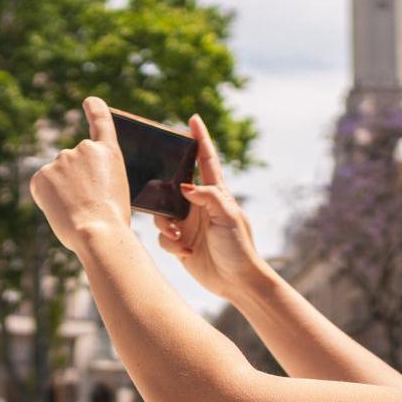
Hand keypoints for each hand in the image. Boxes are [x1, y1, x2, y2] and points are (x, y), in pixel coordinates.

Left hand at [29, 98, 134, 251]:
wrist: (99, 232)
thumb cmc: (111, 220)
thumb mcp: (114, 190)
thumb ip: (96, 177)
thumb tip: (72, 185)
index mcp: (109, 152)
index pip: (101, 121)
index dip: (95, 109)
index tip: (89, 101)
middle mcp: (84, 148)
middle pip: (73, 164)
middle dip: (74, 182)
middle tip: (86, 204)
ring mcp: (61, 159)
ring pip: (56, 177)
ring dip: (62, 191)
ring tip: (76, 210)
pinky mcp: (41, 174)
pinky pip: (42, 187)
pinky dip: (47, 199)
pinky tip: (60, 210)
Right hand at [155, 115, 269, 299]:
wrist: (237, 282)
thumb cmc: (239, 247)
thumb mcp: (228, 217)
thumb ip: (209, 197)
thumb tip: (185, 186)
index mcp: (216, 194)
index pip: (206, 160)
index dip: (200, 139)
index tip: (193, 119)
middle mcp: (200, 205)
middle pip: (174, 185)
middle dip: (164, 189)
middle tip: (162, 194)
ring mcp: (189, 223)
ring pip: (162, 212)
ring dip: (165, 224)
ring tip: (179, 236)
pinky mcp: (181, 242)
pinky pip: (164, 236)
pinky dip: (170, 243)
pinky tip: (185, 251)